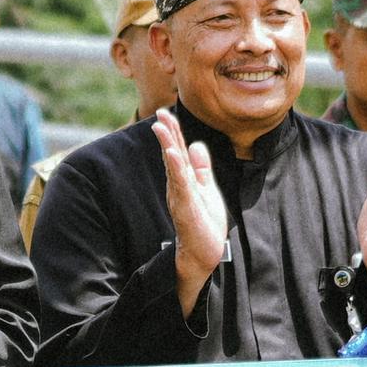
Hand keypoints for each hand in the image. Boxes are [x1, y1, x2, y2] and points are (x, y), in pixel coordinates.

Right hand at [154, 110, 227, 314]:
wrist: (204, 253)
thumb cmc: (204, 223)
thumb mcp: (206, 190)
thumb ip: (201, 169)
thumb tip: (196, 144)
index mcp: (184, 180)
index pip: (177, 151)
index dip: (173, 132)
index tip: (166, 112)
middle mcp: (178, 185)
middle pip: (171, 154)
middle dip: (167, 133)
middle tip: (160, 113)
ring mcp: (180, 195)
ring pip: (173, 166)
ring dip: (167, 146)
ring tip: (161, 127)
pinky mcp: (186, 207)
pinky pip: (181, 183)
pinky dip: (176, 167)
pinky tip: (173, 153)